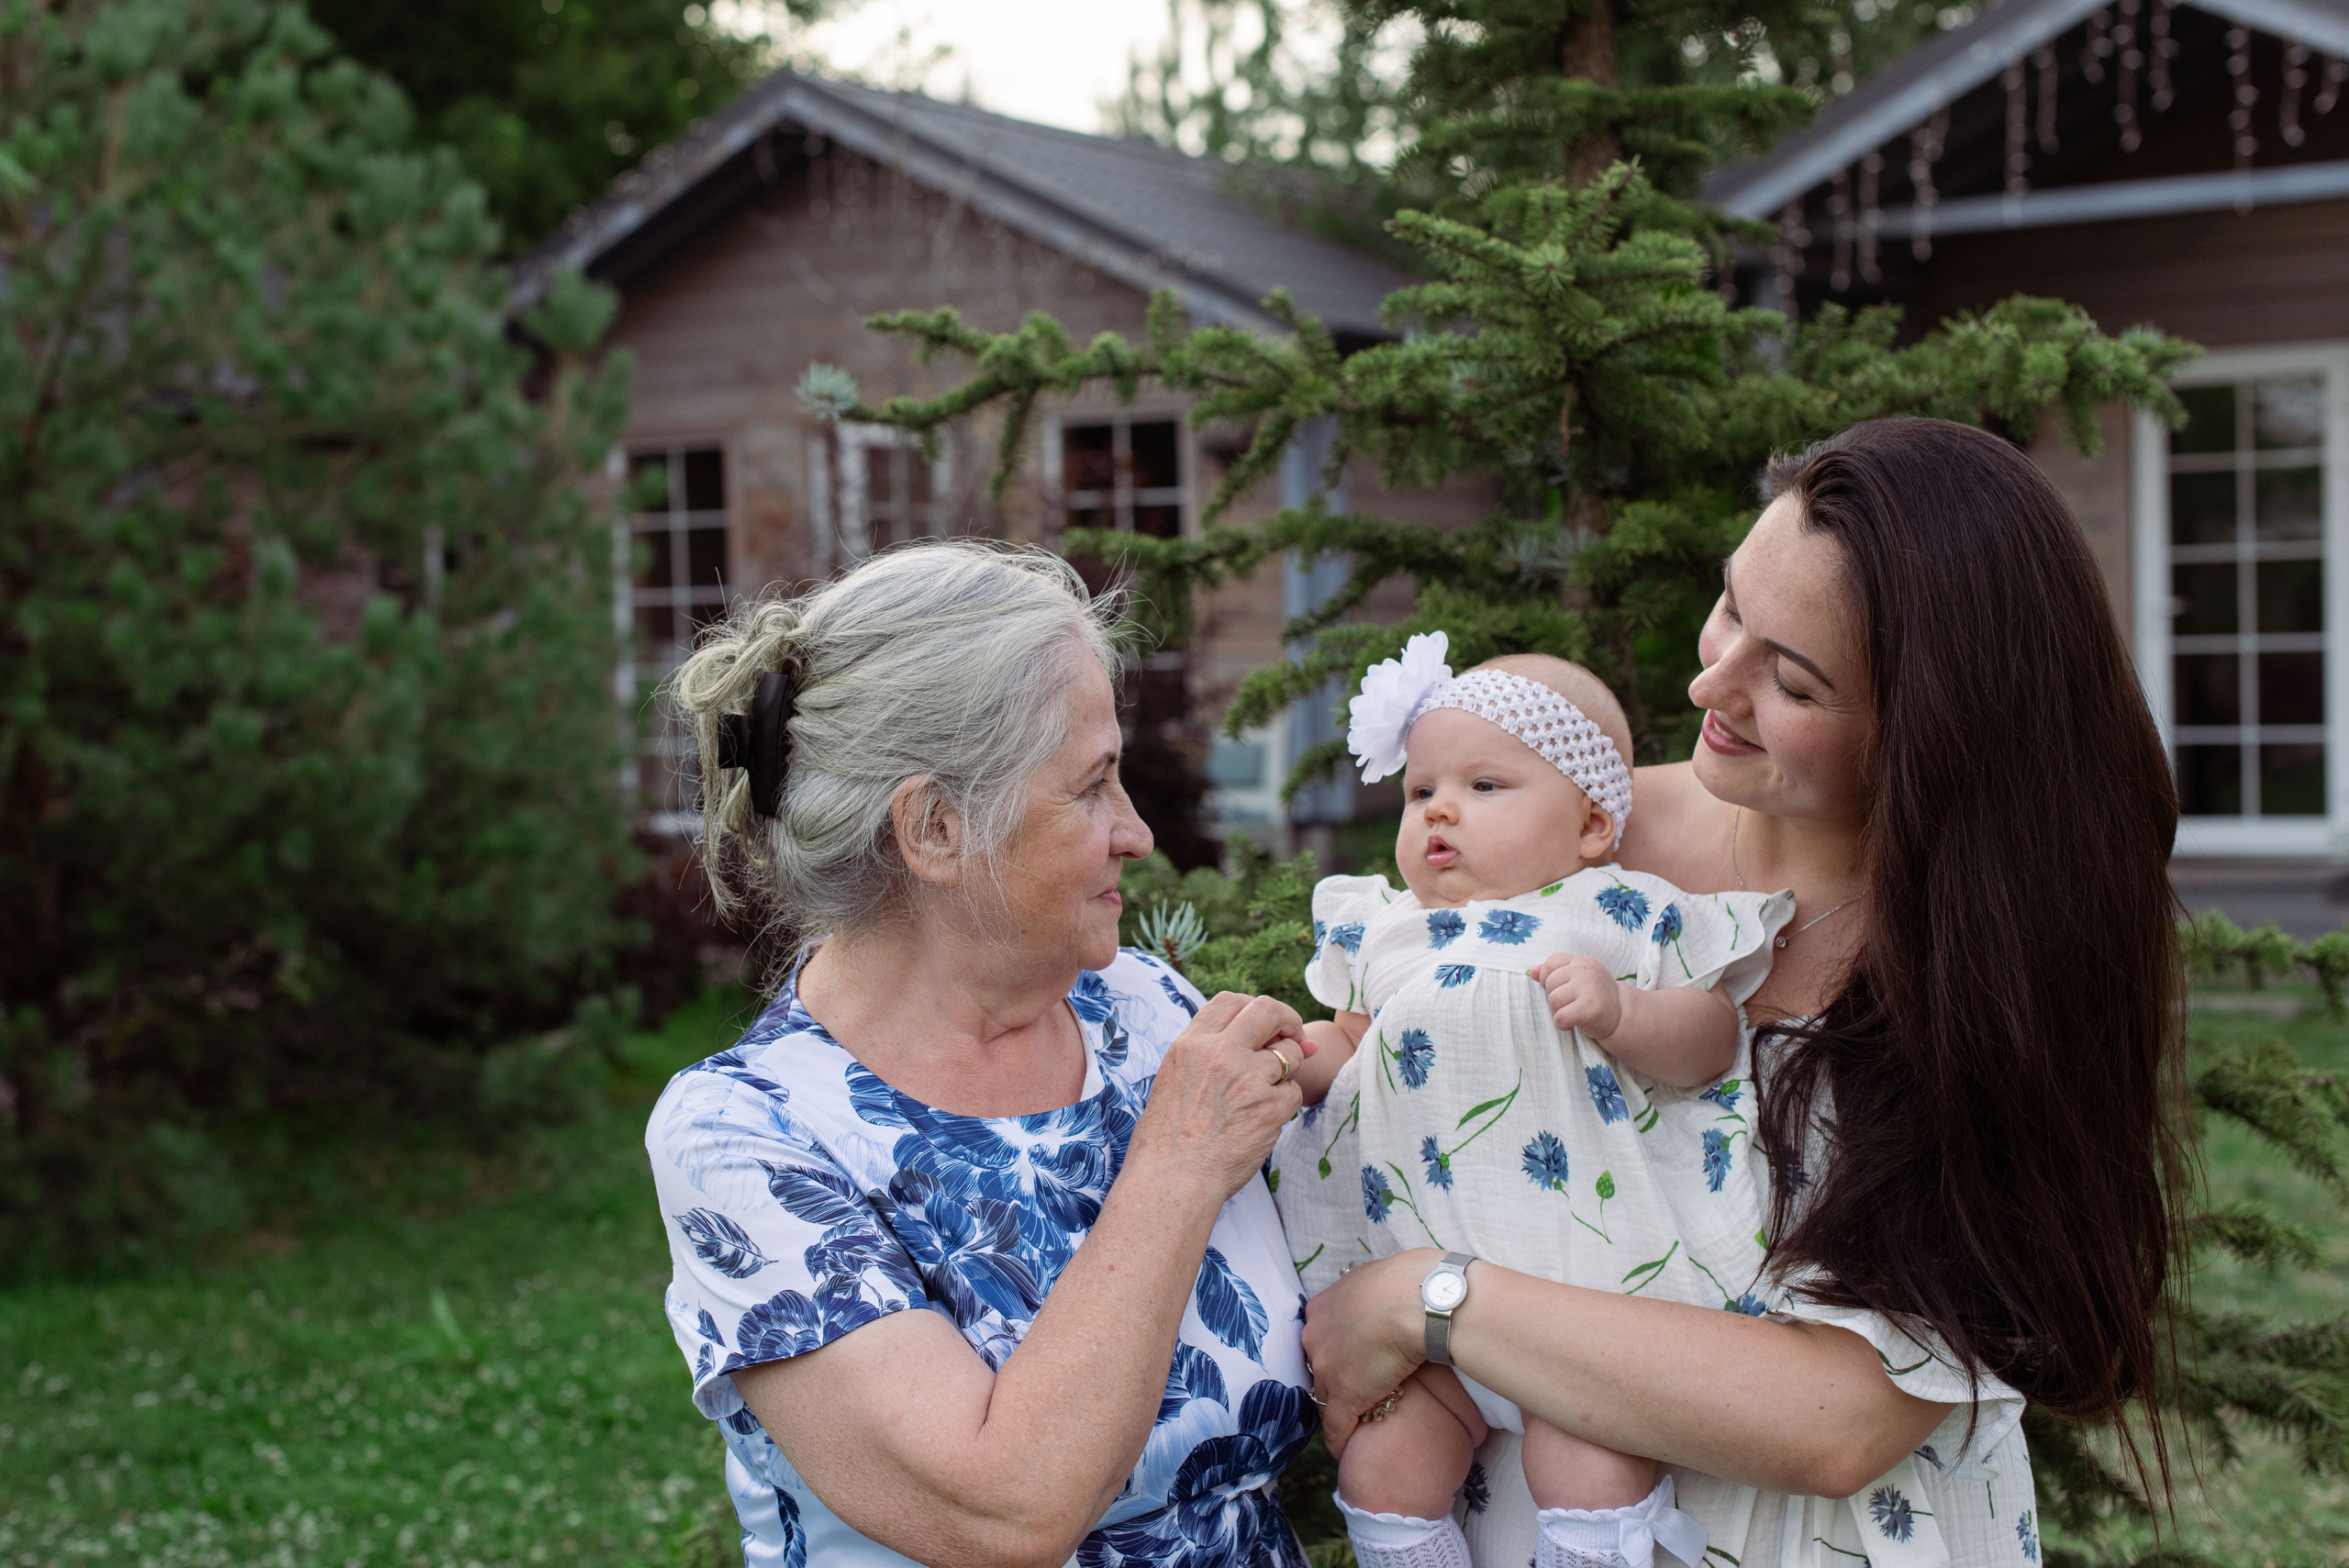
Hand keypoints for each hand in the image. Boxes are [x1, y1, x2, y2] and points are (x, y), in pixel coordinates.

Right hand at [1127, 992, 1306, 1201]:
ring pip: (1291, 1054)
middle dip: (1288, 1021)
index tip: (1263, 1027)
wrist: (1172, 1179)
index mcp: (1191, 1044)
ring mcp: (1247, 1079)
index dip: (1254, 1009)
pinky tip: (1263, 1120)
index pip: (1231, 1001)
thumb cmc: (1168, 1137)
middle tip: (1293, 1038)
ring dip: (1287, 1070)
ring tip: (1265, 1095)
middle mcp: (1220, 1054)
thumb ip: (1213, 1054)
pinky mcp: (1270, 1108)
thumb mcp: (1176, 1080)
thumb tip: (1267, 1038)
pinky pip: (1293, 1093)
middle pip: (1268, 1011)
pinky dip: (1285, 1104)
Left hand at [1301, 1249, 1436, 1457]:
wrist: (1418, 1301)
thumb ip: (1369, 1293)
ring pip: (1325, 1397)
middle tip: (1355, 1390)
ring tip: (1351, 1423)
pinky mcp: (1343, 1397)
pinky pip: (1335, 1427)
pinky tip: (1343, 1452)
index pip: (1322, 1338)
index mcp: (1321, 1307)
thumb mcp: (1378, 1279)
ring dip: (1337, 1410)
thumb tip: (1383, 1293)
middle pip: (1320, 1367)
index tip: (1350, 1360)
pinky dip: (1339, 1441)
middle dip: (1334, 1378)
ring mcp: (1327, 1368)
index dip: (1336, 1352)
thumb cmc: (1410, 1283)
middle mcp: (1315, 1335)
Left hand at [1535, 951, 1624, 1039]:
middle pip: (1549, 983)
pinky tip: (1573, 1024)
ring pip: (1553, 1000)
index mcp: (1581, 961)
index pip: (1550, 964)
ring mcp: (1589, 988)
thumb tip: (1532, 972)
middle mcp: (1585, 971)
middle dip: (1554, 998)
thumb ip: (1555, 972)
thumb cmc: (1595, 995)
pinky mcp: (1590, 1009)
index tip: (1561, 989)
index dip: (1547, 979)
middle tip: (1570, 1004)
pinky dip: (1562, 1025)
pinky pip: (1560, 1017)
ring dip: (1558, 1012)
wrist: (1622, 1015)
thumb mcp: (1577, 978)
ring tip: (1572, 1013)